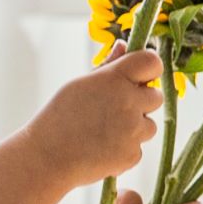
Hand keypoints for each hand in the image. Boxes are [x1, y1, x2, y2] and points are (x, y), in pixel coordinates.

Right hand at [18, 47, 163, 181]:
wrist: (46, 157)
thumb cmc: (60, 117)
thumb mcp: (79, 85)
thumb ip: (108, 67)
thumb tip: (125, 46)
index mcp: (114, 79)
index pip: (152, 62)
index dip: (150, 69)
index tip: (141, 77)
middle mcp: (128, 102)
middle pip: (156, 96)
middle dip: (141, 102)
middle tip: (115, 109)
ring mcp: (133, 130)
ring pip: (149, 125)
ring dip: (134, 127)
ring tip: (103, 131)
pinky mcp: (132, 154)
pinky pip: (138, 147)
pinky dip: (124, 149)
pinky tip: (101, 149)